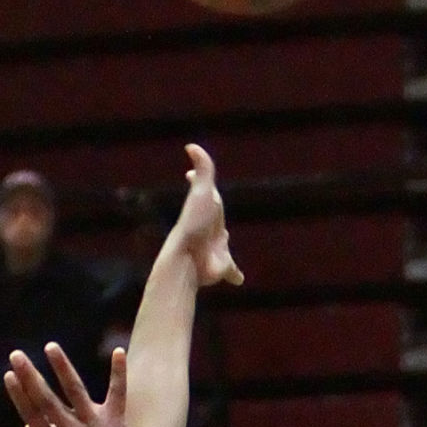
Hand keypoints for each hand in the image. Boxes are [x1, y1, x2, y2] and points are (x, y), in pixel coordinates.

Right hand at [3, 343, 147, 426]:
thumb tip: (27, 426)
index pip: (31, 415)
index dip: (19, 394)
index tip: (9, 375)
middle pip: (46, 400)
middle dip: (30, 376)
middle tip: (16, 355)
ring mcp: (93, 425)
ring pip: (75, 391)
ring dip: (62, 367)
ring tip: (51, 347)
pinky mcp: (115, 422)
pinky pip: (118, 393)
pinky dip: (118, 372)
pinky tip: (118, 351)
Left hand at [173, 145, 243, 287]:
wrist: (187, 260)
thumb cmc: (194, 225)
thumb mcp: (202, 193)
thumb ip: (203, 170)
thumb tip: (191, 146)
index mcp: (207, 210)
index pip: (203, 192)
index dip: (199, 182)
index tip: (189, 174)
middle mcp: (211, 229)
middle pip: (215, 219)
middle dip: (215, 213)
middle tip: (214, 205)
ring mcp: (216, 248)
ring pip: (223, 245)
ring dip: (224, 244)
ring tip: (225, 243)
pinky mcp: (222, 266)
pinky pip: (231, 270)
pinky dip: (235, 274)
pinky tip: (238, 280)